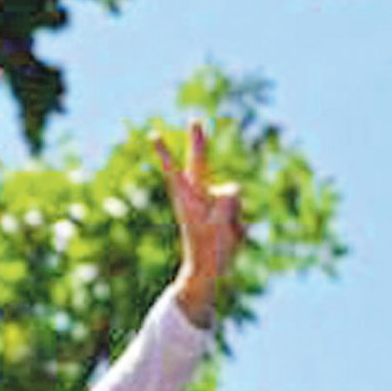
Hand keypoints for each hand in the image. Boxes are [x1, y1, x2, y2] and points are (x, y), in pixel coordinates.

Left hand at [153, 120, 246, 325]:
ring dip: (233, 213)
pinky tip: (230, 236)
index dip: (164, 152)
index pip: (174, 171)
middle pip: (199, 164)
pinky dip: (239, 224)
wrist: (210, 272)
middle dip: (197, 141)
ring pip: (233, 195)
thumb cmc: (209, 250)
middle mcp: (198, 196)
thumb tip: (232, 188)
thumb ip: (228, 201)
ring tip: (221, 231)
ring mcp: (212, 203)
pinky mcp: (224, 213)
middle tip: (194, 118)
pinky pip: (240, 211)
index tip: (152, 134)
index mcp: (188, 198)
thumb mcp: (220, 225)